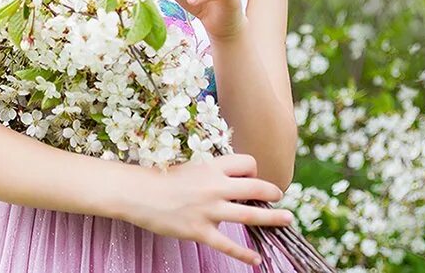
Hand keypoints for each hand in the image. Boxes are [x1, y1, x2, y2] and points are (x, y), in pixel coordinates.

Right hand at [122, 153, 292, 265]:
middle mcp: (214, 187)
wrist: (137, 193)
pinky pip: (228, 245)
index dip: (254, 171)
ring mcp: (208, 210)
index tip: (251, 179)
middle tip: (279, 197)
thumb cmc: (161, 178)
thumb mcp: (190, 167)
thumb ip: (211, 173)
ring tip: (287, 219)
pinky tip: (256, 259)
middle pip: (256, 188)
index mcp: (211, 167)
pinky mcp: (199, 230)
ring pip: (249, 216)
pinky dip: (245, 254)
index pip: (247, 164)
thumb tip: (231, 181)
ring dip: (272, 218)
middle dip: (273, 193)